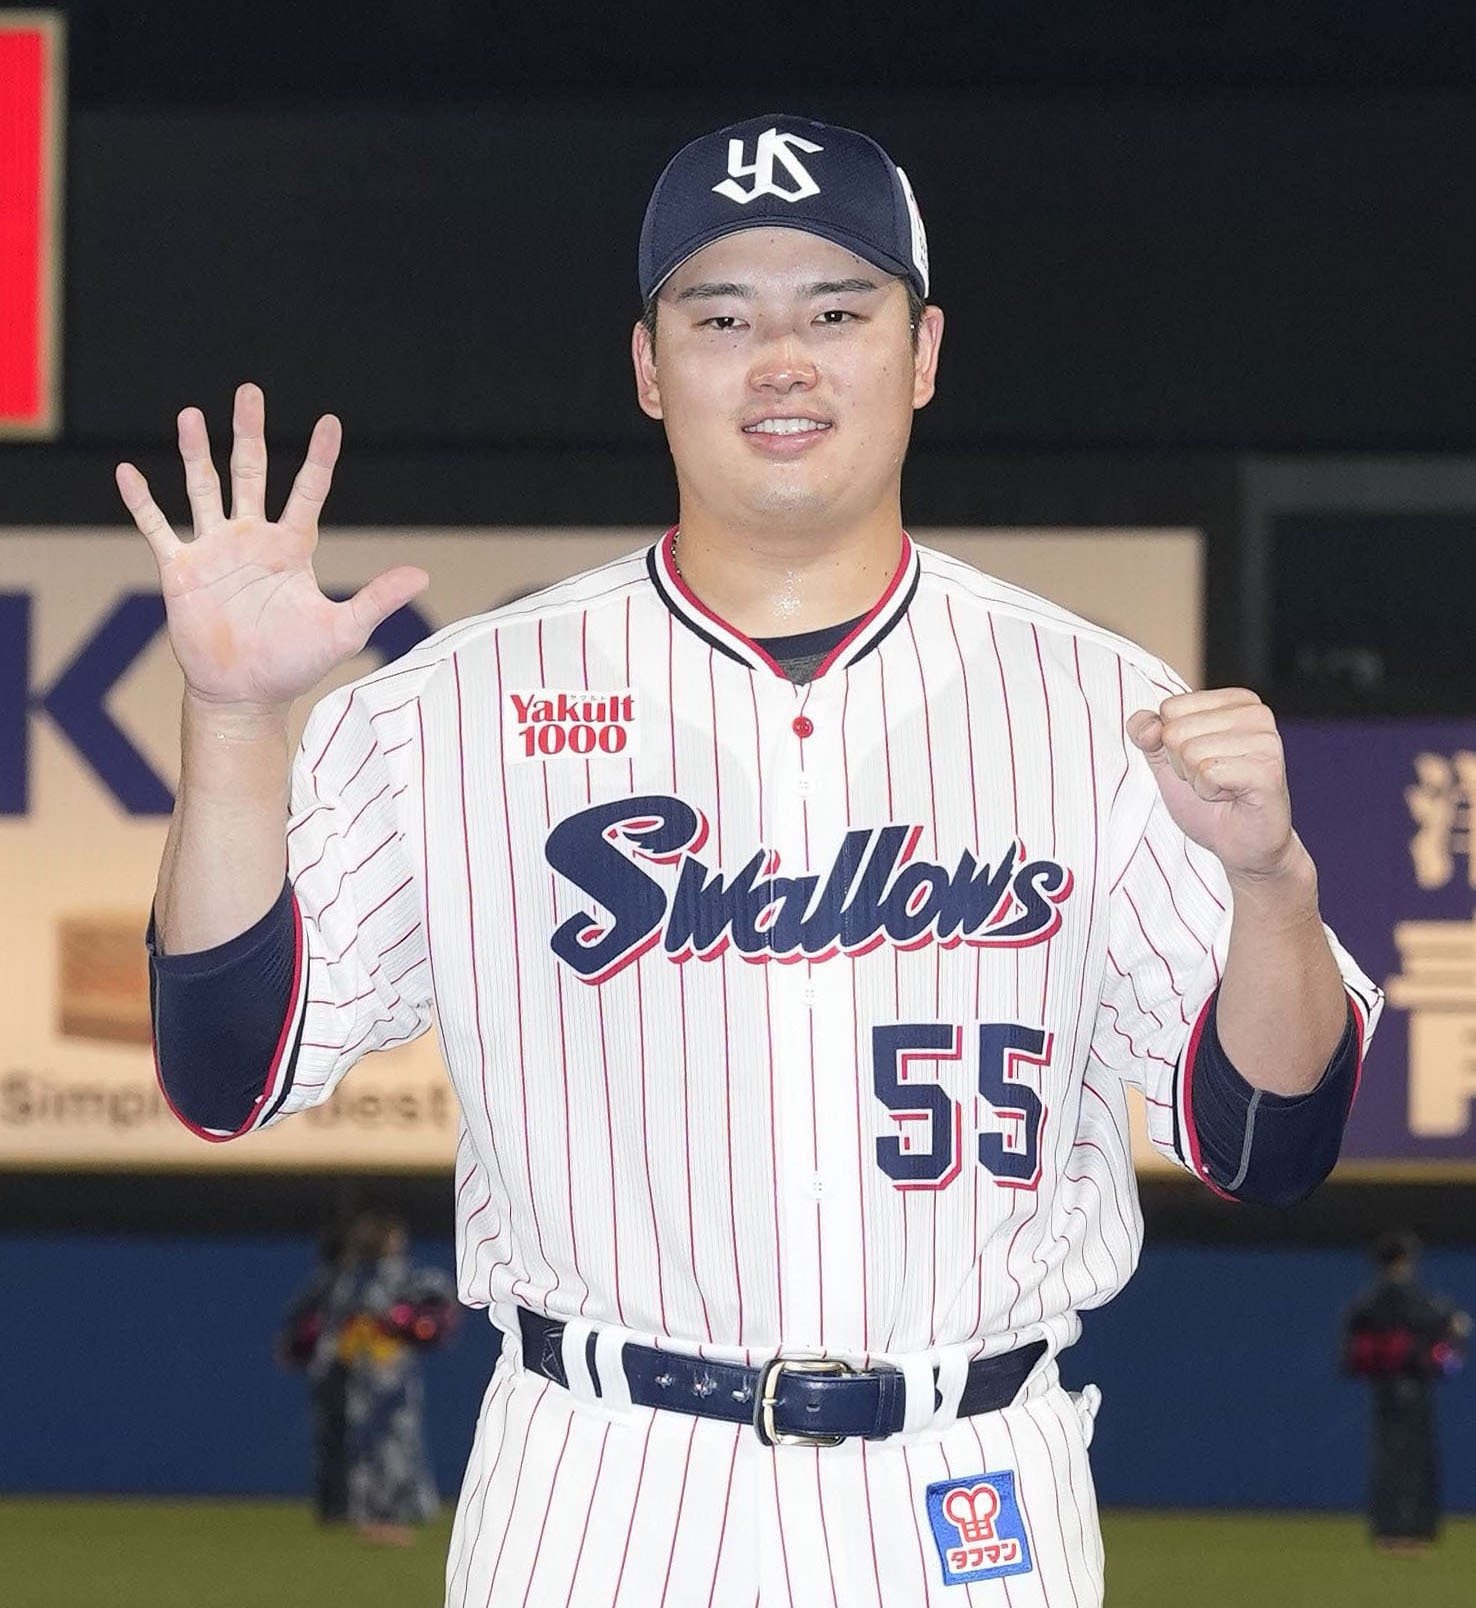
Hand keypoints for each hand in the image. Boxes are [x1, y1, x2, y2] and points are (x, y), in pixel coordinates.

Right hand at [116, 382, 428, 713]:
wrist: (246, 694)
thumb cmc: (295, 663)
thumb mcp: (343, 629)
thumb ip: (378, 598)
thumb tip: (423, 576)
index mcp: (292, 547)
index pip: (308, 491)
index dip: (319, 459)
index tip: (329, 423)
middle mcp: (252, 539)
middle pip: (249, 473)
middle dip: (248, 433)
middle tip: (249, 391)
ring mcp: (214, 551)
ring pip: (203, 489)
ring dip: (194, 453)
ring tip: (189, 414)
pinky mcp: (181, 570)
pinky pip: (157, 527)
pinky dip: (141, 501)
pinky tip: (127, 472)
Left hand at [1126, 688, 1307, 885]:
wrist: (1242, 844)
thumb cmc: (1211, 801)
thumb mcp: (1168, 761)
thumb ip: (1148, 735)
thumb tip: (1146, 725)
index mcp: (1236, 701)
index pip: (1170, 708)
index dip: (1172, 744)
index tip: (1201, 761)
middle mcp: (1256, 712)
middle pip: (1176, 730)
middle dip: (1183, 764)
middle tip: (1212, 779)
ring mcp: (1266, 739)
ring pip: (1190, 751)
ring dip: (1197, 780)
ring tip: (1223, 788)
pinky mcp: (1266, 769)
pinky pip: (1208, 772)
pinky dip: (1209, 792)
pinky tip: (1231, 797)